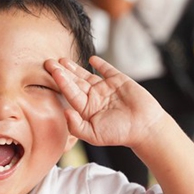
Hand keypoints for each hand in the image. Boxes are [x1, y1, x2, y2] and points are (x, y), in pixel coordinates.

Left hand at [44, 55, 167, 148]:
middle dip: (62, 72)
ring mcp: (106, 88)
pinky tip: (91, 58)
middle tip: (49, 62)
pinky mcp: (119, 81)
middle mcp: (94, 98)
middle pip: (75, 82)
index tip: (52, 71)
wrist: (144, 127)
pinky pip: (107, 70)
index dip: (61, 81)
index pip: (70, 92)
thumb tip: (64, 112)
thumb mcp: (93, 135)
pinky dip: (100, 64)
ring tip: (62, 59)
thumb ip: (76, 126)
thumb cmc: (119, 133)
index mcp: (86, 109)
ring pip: (87, 75)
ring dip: (75, 67)